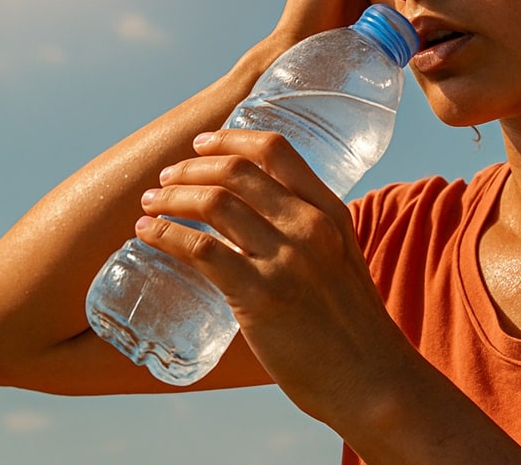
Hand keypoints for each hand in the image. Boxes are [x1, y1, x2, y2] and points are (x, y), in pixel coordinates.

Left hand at [133, 128, 410, 421]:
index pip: (275, 150)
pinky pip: (201, 250)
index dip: (230, 138)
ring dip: (171, 197)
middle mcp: (309, 226)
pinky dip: (166, 235)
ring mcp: (286, 260)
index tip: (201, 144)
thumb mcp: (342, 259)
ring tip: (150, 205)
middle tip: (165, 179)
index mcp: (330, 212)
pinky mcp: (260, 297)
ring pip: (214, 203)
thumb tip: (259, 225)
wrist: (372, 381)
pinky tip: (148, 234)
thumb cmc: (351, 327)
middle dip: (189, 168)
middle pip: (236, 171)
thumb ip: (310, 236)